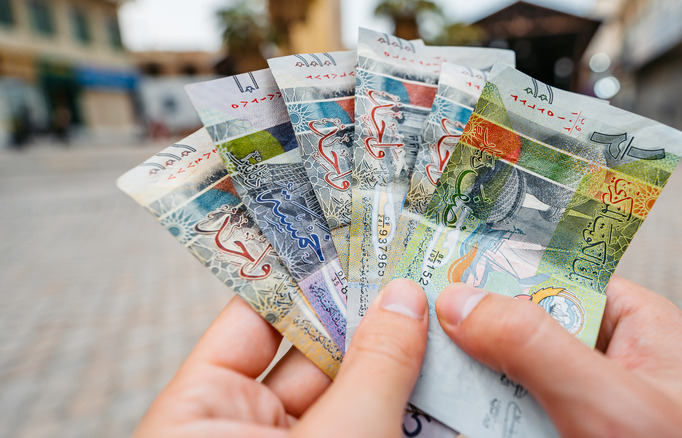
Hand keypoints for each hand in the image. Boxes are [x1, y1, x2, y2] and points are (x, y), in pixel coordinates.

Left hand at [135, 279, 428, 437]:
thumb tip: (405, 296)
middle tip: (417, 274)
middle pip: (312, 353)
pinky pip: (368, 422)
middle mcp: (240, 430)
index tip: (354, 237)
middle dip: (367, 318)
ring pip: (348, 391)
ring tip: (443, 319)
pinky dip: (404, 404)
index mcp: (199, 414)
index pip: (254, 319)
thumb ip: (373, 369)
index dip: (305, 276)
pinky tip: (445, 375)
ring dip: (396, 362)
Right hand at [436, 276, 681, 436]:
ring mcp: (597, 411)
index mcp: (635, 324)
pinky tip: (463, 426)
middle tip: (420, 345)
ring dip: (477, 391)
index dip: (495, 274)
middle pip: (526, 335)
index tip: (435, 277)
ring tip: (431, 390)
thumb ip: (535, 346)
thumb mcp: (611, 401)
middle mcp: (613, 363)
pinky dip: (496, 424)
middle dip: (475, 342)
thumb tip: (460, 301)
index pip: (554, 277)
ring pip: (518, 387)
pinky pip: (527, 424)